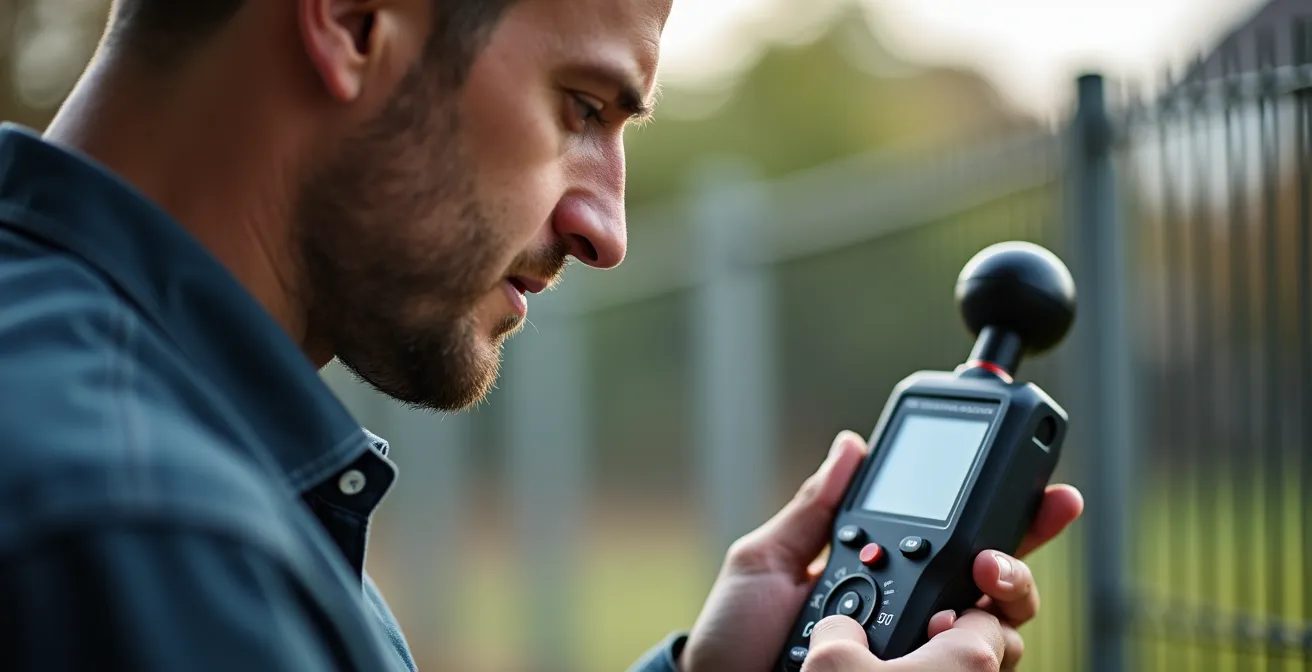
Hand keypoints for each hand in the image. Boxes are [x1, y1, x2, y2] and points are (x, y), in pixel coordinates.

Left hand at [676, 431, 1083, 671]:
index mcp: (880, 571)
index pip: (954, 537)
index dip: (1004, 512)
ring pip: (998, 632)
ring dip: (999, 604)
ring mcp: (918, 658)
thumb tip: (851, 445)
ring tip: (967, 595)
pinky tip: (949, 631)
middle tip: (996, 557)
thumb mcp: (767, 562)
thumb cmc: (736, 638)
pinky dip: (975, 652)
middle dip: (1017, 561)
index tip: (1041, 486)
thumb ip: (815, 508)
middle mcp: (911, 615)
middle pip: (995, 584)